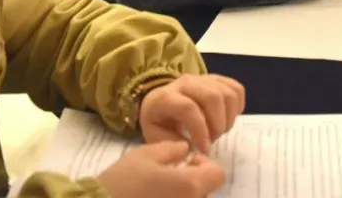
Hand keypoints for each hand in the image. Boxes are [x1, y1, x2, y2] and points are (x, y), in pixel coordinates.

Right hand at [97, 141, 225, 197]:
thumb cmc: (123, 182)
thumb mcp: (146, 154)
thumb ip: (172, 149)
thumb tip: (185, 149)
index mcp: (190, 185)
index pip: (218, 174)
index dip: (205, 165)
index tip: (186, 163)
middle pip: (205, 191)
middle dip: (192, 181)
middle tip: (169, 175)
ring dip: (181, 194)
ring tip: (157, 189)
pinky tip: (152, 197)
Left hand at [138, 74, 245, 151]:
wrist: (160, 104)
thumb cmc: (159, 123)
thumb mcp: (154, 137)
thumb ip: (171, 142)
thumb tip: (191, 147)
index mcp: (165, 97)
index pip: (188, 108)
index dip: (200, 130)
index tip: (204, 148)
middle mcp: (185, 82)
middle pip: (213, 97)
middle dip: (218, 124)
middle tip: (212, 140)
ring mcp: (203, 78)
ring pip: (228, 93)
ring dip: (229, 118)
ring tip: (219, 131)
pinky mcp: (217, 79)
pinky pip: (237, 89)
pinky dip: (238, 107)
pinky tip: (227, 119)